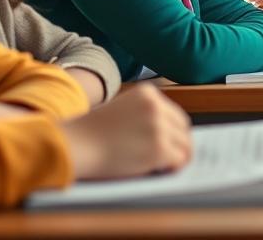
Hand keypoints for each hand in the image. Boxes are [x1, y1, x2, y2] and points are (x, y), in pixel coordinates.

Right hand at [60, 83, 191, 179]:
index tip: (171, 142)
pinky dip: (174, 167)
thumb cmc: (92, 133)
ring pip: (184, 145)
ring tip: (166, 165)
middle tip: (174, 157)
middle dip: (180, 143)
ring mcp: (159, 127)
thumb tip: (169, 133)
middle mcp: (156, 106)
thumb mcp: (122, 109)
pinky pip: (179, 160)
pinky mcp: (159, 148)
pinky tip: (163, 170)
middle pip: (182, 128)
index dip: (174, 130)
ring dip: (177, 156)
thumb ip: (145, 115)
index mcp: (147, 93)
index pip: (174, 113)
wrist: (78, 145)